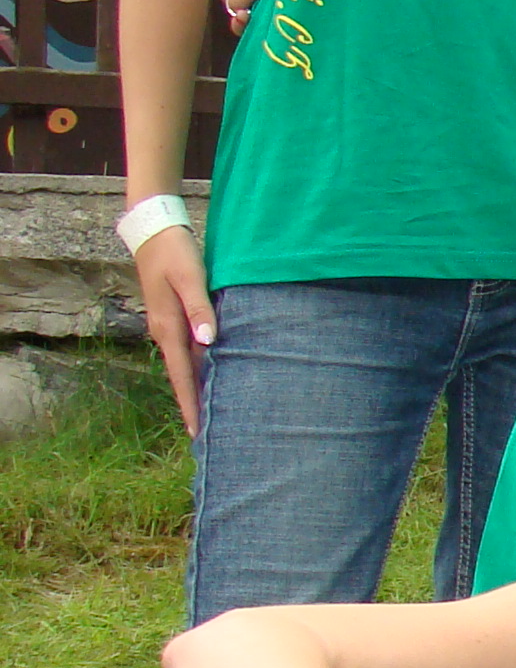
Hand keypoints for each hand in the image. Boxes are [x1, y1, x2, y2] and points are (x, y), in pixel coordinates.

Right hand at [132, 222, 214, 434]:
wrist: (154, 231)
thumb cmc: (175, 253)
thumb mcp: (190, 278)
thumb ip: (200, 309)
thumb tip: (208, 342)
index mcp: (168, 327)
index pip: (181, 374)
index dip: (189, 403)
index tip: (196, 431)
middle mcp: (165, 332)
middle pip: (181, 376)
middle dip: (191, 405)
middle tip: (205, 435)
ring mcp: (167, 326)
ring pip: (183, 365)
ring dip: (194, 389)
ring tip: (209, 415)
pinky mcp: (173, 317)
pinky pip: (185, 352)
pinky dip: (195, 369)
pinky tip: (208, 377)